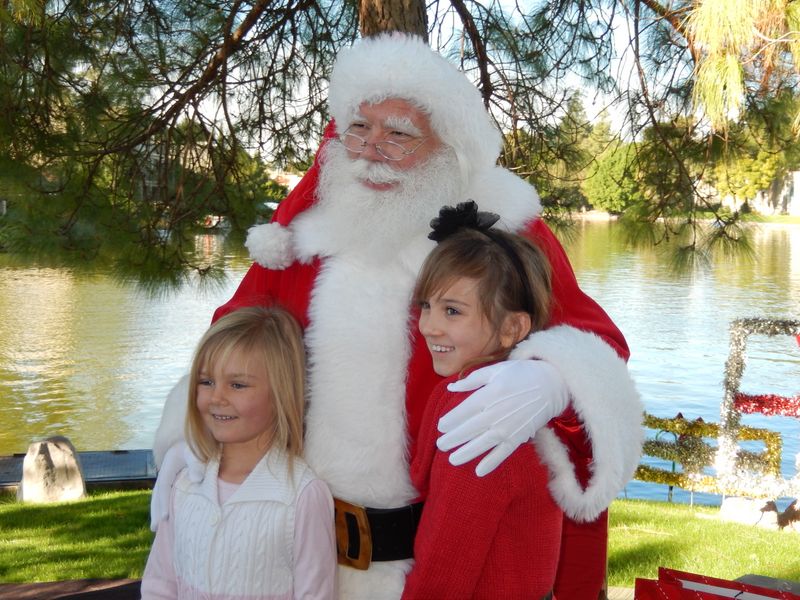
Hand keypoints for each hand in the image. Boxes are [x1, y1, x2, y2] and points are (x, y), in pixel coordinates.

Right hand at [149, 441, 203, 530]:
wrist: (200, 433)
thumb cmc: (199, 442)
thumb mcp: (197, 450)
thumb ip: (197, 463)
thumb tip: (196, 479)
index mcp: (169, 465)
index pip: (164, 488)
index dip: (163, 503)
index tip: (164, 518)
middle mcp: (166, 471)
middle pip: (157, 494)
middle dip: (155, 510)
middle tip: (155, 528)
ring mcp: (170, 474)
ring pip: (160, 494)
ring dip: (158, 509)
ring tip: (157, 527)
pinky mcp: (175, 476)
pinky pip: (167, 493)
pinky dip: (165, 504)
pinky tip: (168, 514)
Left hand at [436, 360, 568, 476]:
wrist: (551, 384)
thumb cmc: (520, 374)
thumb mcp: (495, 370)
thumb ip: (472, 380)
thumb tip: (450, 387)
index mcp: (489, 394)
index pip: (464, 410)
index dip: (451, 420)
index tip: (440, 426)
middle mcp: (496, 413)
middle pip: (470, 429)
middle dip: (453, 438)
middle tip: (440, 445)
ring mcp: (508, 427)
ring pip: (483, 443)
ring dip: (466, 453)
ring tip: (451, 460)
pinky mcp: (519, 437)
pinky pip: (503, 452)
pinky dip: (491, 462)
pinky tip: (479, 471)